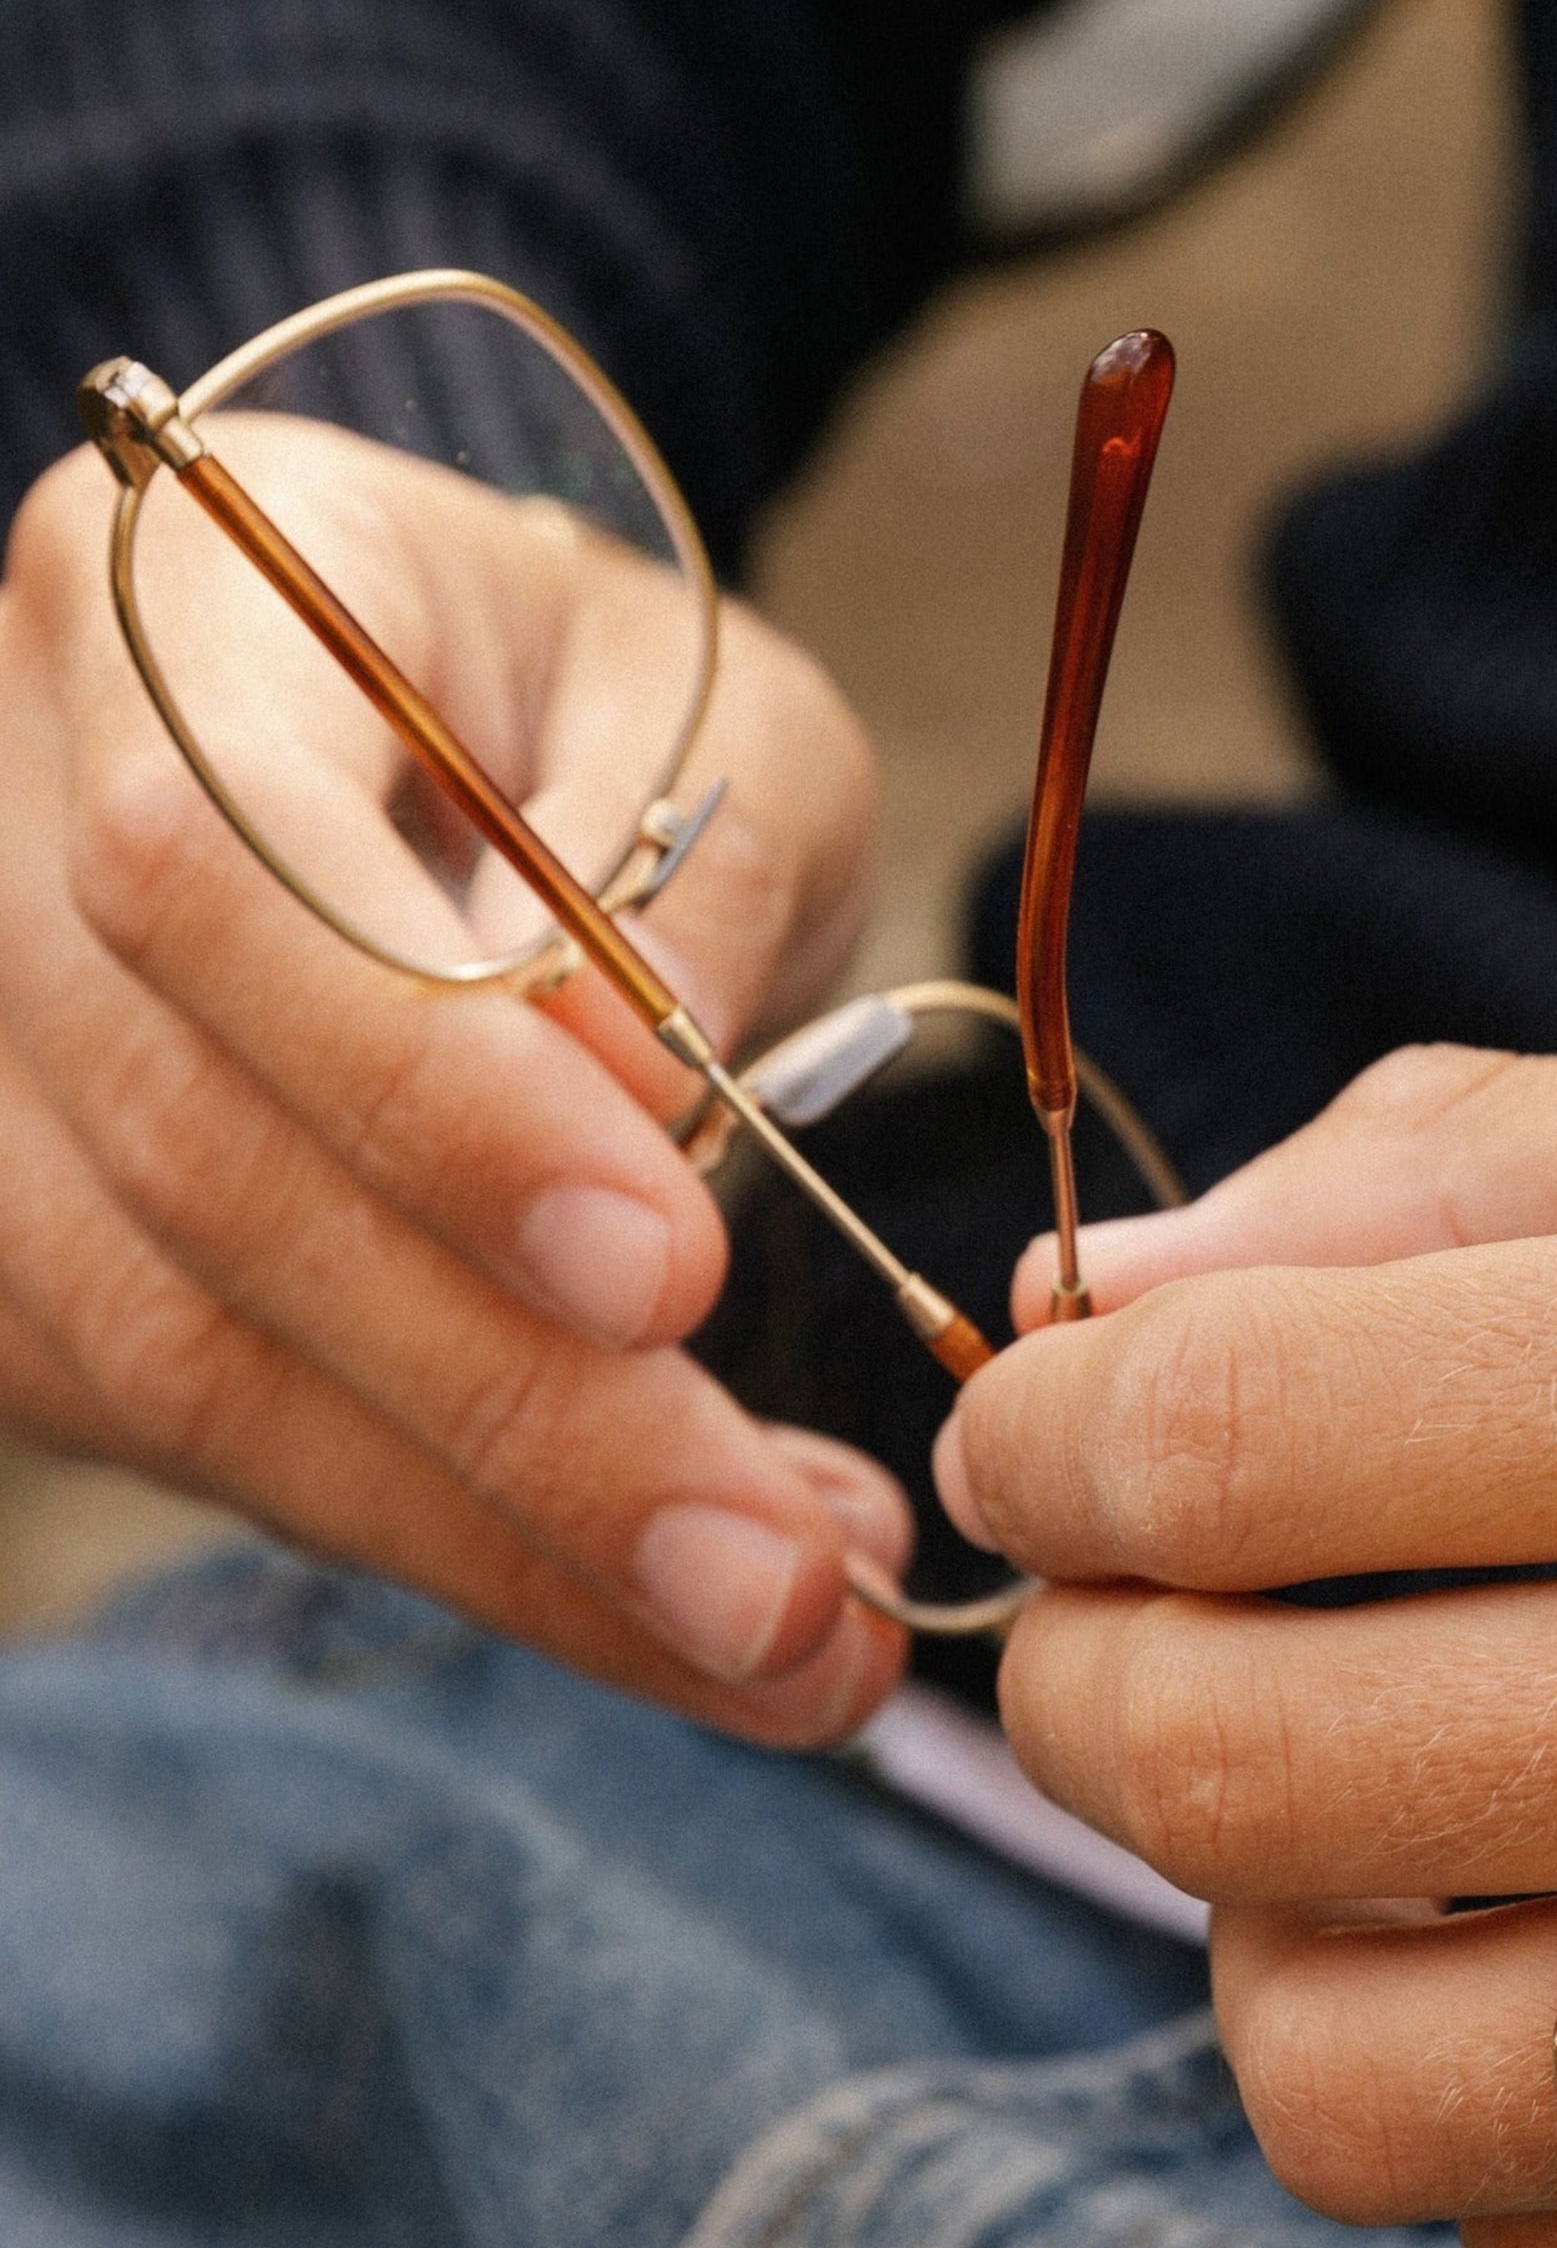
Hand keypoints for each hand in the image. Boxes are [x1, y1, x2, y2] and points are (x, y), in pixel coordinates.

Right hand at [0, 429, 907, 1740]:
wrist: (486, 758)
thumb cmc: (626, 722)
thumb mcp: (737, 729)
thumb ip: (688, 898)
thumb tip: (632, 1125)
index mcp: (176, 610)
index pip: (224, 879)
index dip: (431, 1103)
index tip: (675, 1273)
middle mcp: (9, 821)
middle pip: (199, 1167)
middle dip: (518, 1411)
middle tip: (783, 1578)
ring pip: (185, 1357)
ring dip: (508, 1541)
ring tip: (788, 1636)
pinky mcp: (35, 1260)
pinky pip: (220, 1445)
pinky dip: (467, 1548)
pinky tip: (670, 1608)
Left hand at [938, 1017, 1556, 2247]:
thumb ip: (1511, 1170)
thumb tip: (1119, 1301)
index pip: (1248, 1435)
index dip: (1069, 1455)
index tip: (1072, 1464)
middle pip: (1245, 1778)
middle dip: (1110, 1711)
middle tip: (1172, 1669)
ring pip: (1365, 2093)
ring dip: (1290, 1973)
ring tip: (1402, 1876)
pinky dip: (1528, 2161)